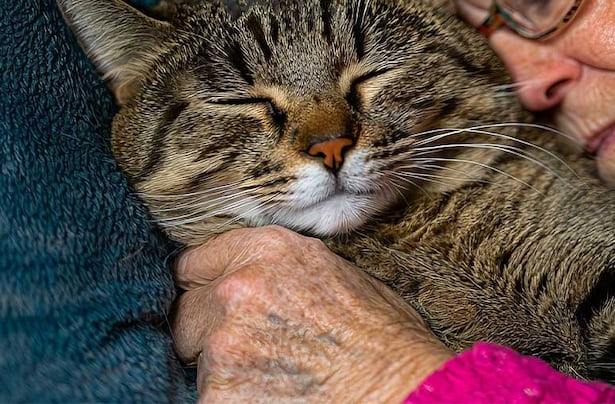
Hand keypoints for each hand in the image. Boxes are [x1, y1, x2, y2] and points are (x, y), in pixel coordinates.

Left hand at [172, 226, 453, 402]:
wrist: (401, 389)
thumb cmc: (384, 338)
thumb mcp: (336, 274)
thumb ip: (280, 271)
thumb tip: (250, 280)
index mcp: (269, 250)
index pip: (195, 262)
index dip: (207, 287)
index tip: (215, 304)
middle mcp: (238, 288)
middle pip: (188, 313)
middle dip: (210, 332)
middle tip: (257, 351)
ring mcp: (224, 344)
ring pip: (199, 360)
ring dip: (227, 371)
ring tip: (279, 378)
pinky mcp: (219, 396)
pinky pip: (211, 397)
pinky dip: (235, 400)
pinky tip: (276, 399)